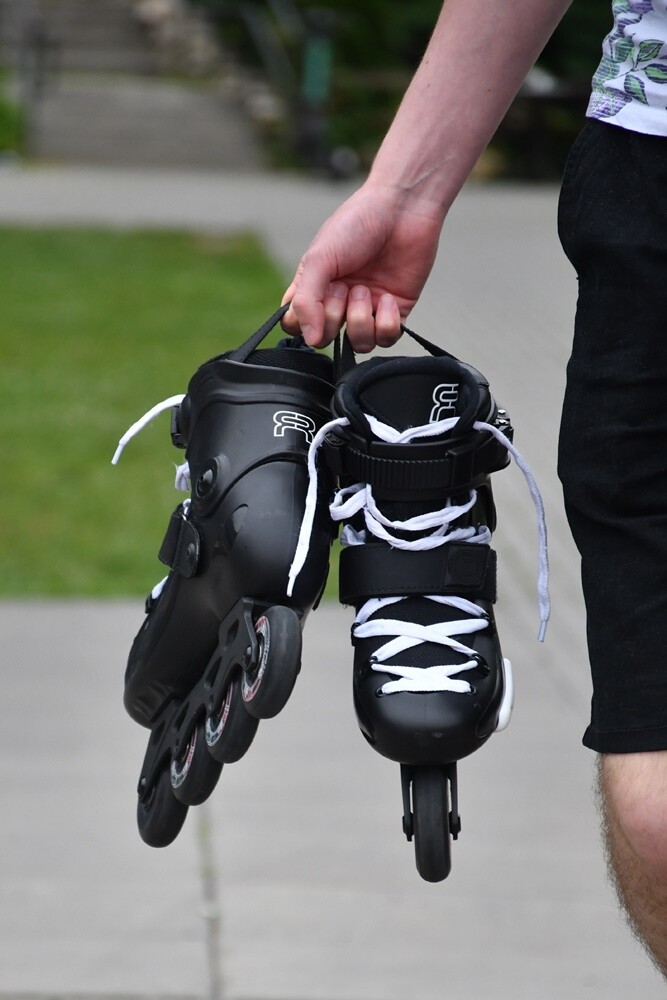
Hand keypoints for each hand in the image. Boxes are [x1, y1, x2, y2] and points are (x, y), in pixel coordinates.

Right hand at [281, 182, 442, 351]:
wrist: (402, 209)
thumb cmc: (356, 224)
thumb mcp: (319, 259)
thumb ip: (306, 300)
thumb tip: (310, 339)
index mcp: (314, 288)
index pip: (296, 325)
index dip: (303, 323)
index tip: (314, 298)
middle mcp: (339, 303)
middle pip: (326, 338)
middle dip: (333, 316)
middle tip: (344, 287)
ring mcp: (368, 309)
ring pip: (358, 344)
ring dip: (359, 320)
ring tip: (366, 290)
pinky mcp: (395, 311)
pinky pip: (387, 339)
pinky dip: (386, 322)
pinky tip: (388, 297)